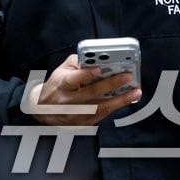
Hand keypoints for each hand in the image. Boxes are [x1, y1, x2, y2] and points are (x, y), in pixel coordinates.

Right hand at [27, 54, 141, 126]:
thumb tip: (94, 58)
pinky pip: (104, 114)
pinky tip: (127, 100)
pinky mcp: (85, 122)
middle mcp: (70, 100)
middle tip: (126, 76)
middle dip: (111, 84)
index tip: (99, 69)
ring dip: (120, 99)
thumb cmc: (57, 86)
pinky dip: (117, 106)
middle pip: (92, 92)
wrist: (45, 110)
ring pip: (102, 106)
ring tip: (135, 92)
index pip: (73, 79)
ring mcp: (78, 113)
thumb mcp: (61, 70)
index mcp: (62, 85)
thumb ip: (77, 62)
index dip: (86, 74)